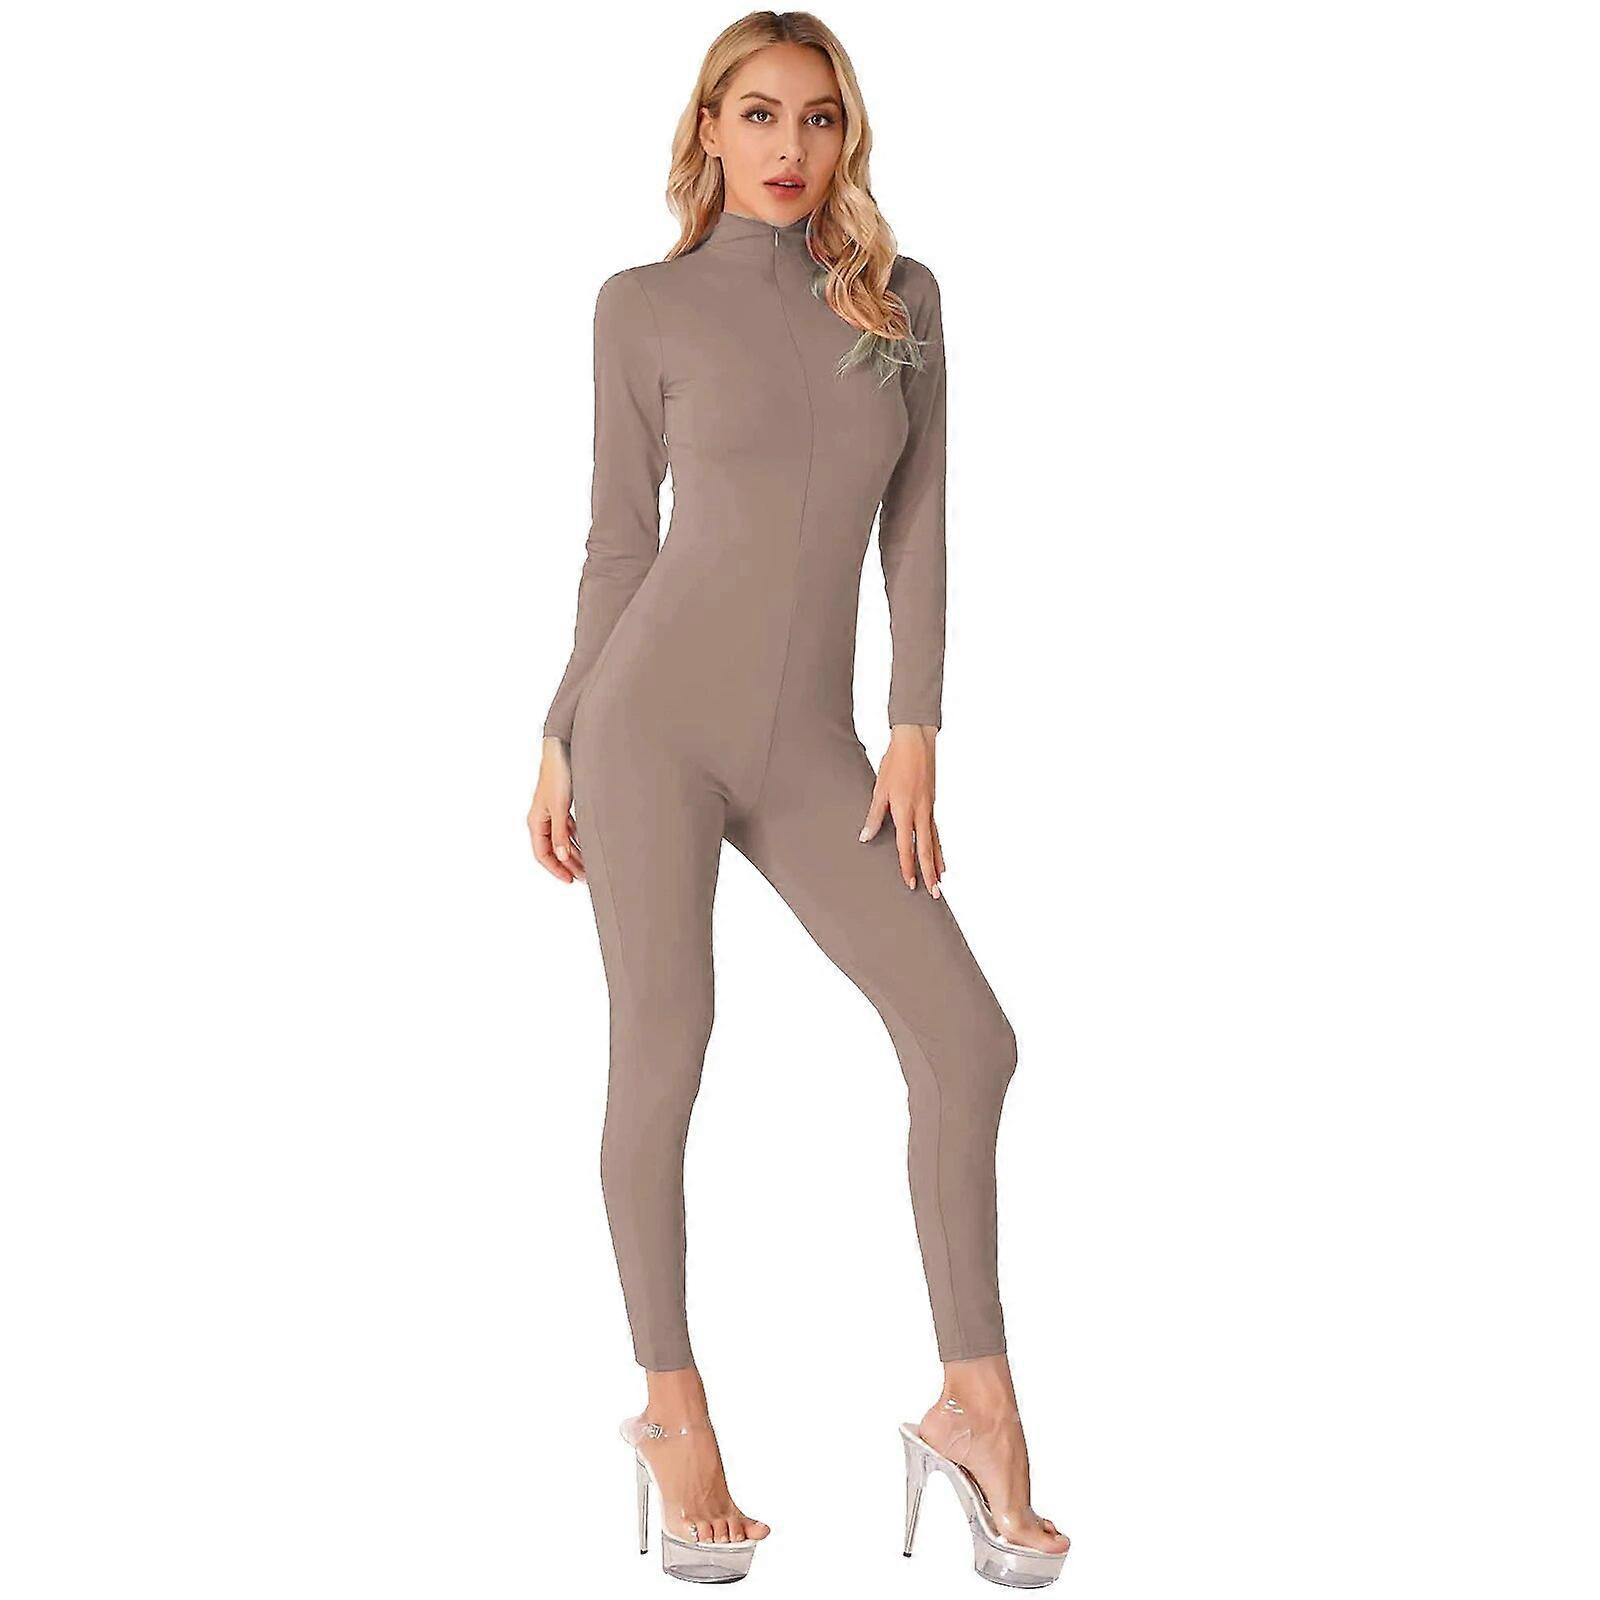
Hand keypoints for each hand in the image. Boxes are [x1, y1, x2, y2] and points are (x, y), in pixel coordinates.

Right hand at [529, 735, 585, 882]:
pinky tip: (590, 844)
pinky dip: (578, 838)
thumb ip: (560, 833)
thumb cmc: (558, 774)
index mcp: (536, 821)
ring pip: (563, 839)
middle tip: (586, 877)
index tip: (570, 880)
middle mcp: (542, 819)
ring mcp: (553, 812)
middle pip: (554, 849)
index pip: (542, 854)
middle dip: (569, 864)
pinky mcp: (563, 804)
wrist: (563, 749)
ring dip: (575, 853)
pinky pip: (569, 828)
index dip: (556, 869)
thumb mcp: (559, 807)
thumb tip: (560, 858)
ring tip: (590, 864)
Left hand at [859, 724, 944, 896]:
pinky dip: (939, 847)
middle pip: (927, 849)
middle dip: (930, 873)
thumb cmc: (895, 762)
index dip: (908, 866)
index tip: (910, 884)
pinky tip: (941, 857)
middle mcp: (921, 813)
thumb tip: (865, 837)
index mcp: (906, 810)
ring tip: (941, 881)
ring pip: (935, 842)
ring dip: (937, 863)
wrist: (916, 741)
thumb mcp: (879, 789)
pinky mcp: (933, 804)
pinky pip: (937, 831)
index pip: (906, 845)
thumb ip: (874, 815)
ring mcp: (930, 809)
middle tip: (935, 893)